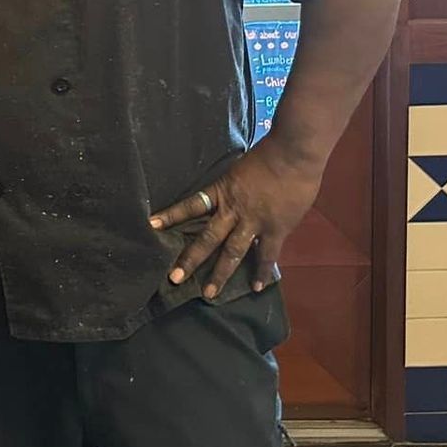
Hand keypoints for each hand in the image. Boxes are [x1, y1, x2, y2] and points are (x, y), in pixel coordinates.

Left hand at [150, 141, 322, 298]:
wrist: (294, 153)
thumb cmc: (267, 154)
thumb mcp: (239, 169)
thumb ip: (232, 189)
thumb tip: (227, 199)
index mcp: (221, 192)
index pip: (190, 206)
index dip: (171, 215)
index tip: (152, 225)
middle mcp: (233, 211)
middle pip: (207, 238)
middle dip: (190, 259)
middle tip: (174, 278)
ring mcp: (254, 222)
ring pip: (232, 253)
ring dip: (220, 274)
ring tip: (209, 293)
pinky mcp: (276, 229)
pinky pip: (266, 255)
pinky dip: (261, 271)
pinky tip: (256, 287)